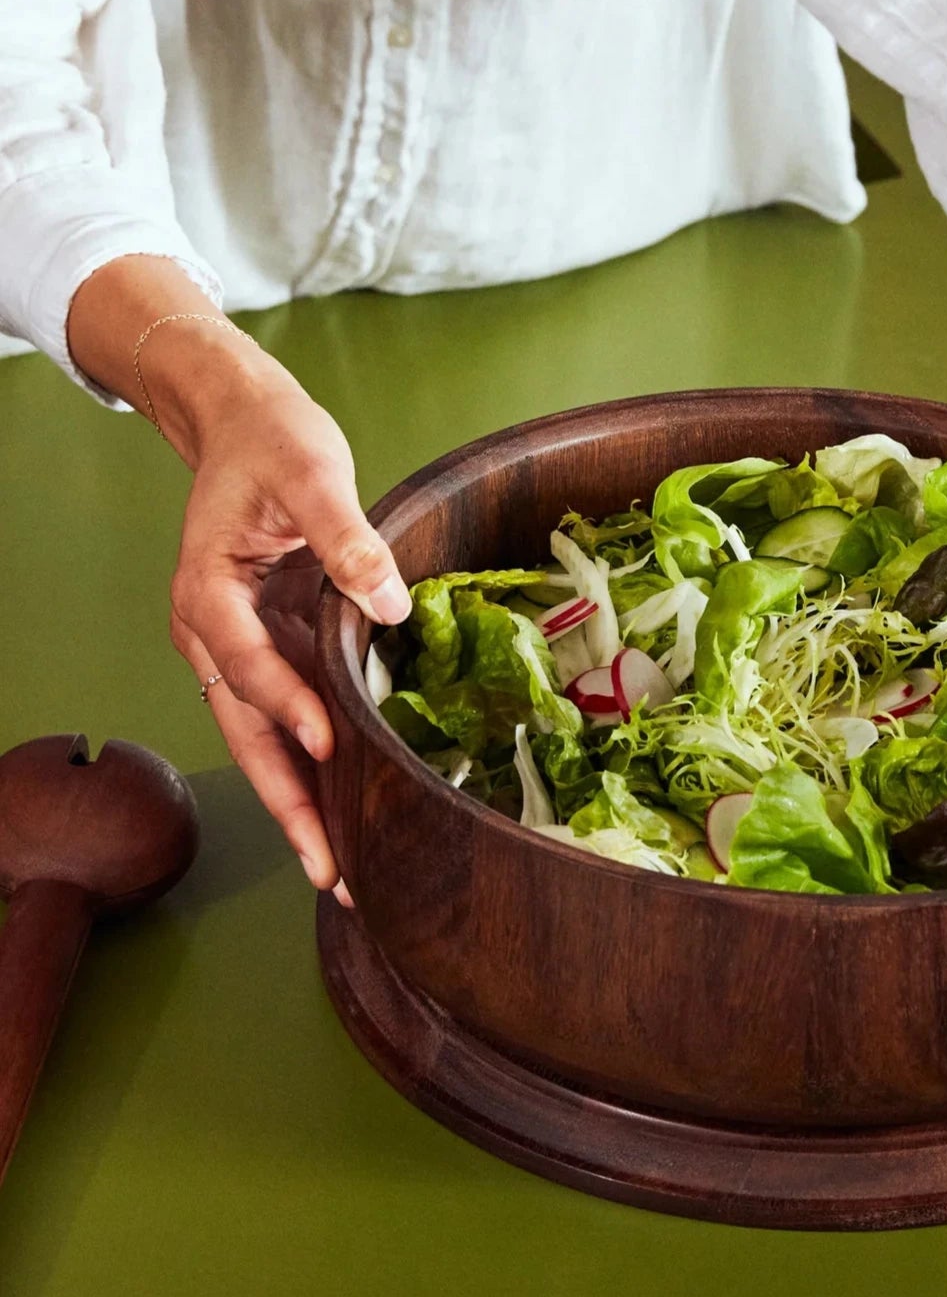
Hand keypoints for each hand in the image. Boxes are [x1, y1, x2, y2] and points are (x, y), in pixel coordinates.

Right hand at [165, 358, 410, 892]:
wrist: (243, 424)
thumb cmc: (272, 442)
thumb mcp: (312, 472)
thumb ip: (346, 537)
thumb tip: (389, 600)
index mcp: (207, 590)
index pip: (245, 662)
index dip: (287, 707)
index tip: (330, 749)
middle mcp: (210, 632)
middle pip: (245, 732)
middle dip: (286, 804)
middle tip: (329, 871)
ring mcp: (236, 648)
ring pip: (262, 741)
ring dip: (299, 805)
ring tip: (340, 872)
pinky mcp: (268, 650)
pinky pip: (286, 720)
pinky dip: (312, 769)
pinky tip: (347, 811)